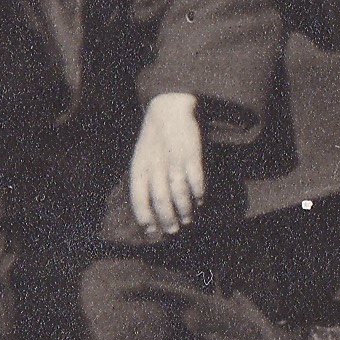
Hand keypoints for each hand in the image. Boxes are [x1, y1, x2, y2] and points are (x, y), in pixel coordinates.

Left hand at [124, 91, 208, 238]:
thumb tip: (148, 209)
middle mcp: (155, 165)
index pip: (139, 198)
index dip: (146, 217)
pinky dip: (198, 193)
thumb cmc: (154, 138)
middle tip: (174, 229)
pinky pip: (195, 179)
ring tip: (188, 219)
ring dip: (184, 209)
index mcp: (139, 167)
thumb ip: (143, 179)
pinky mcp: (191, 153)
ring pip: (179, 192)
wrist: (168, 108)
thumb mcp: (141, 157)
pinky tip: (200, 200)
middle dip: (168, 218)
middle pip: (161, 199)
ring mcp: (174, 159)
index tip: (153, 231)